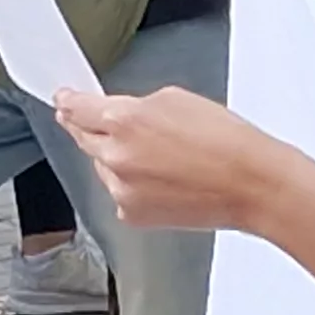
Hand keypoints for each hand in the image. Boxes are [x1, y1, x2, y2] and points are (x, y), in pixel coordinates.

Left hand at [48, 85, 314, 239]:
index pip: (77, 108)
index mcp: (123, 120)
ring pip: (103, 167)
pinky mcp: (133, 215)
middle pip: (82, 137)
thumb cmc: (226, 141)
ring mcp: (121, 189)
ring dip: (116, 158)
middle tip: (102, 122)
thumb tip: (115, 112)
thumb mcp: (177, 100)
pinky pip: (120, 192)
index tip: (62, 99)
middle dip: (88, 128)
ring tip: (160, 156)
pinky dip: (132, 185)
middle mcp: (115, 156)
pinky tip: (164, 179)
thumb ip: (136, 105)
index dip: (68, 101)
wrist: (252, 185)